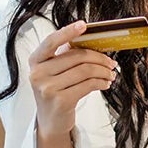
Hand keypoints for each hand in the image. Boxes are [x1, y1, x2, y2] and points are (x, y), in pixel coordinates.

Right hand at [29, 21, 118, 137]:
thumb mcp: (53, 72)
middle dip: (99, 58)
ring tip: (110, 74)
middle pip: (76, 56)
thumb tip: (91, 43)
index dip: (68, 31)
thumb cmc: (55, 92)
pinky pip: (88, 85)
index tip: (84, 25)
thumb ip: (65, 56)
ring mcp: (48, 88)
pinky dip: (101, 82)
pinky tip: (105, 83)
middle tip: (111, 62)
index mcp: (35, 61)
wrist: (50, 122)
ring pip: (85, 71)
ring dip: (103, 71)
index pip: (52, 41)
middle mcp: (38, 73)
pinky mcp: (60, 101)